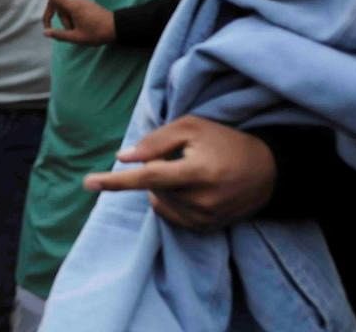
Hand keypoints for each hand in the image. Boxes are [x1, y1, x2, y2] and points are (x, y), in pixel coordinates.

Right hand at [28, 0, 115, 44]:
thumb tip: (46, 32)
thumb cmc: (97, 33)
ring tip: (75, 31)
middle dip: (55, 17)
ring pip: (64, 8)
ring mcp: (80, 1)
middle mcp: (75, 0)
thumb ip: (60, 35)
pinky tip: (79, 27)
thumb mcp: (77, 38)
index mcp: (73, 6)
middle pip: (56, 5)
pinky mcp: (84, 3)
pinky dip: (70, 18)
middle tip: (57, 32)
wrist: (117, 28)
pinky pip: (71, 8)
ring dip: (65, 20)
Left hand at [84, 115, 276, 230]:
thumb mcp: (191, 127)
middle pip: (152, 188)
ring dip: (162, 186)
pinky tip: (190, 188)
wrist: (268, 169)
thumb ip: (155, 142)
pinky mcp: (207, 228)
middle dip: (155, 171)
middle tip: (181, 157)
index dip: (116, 181)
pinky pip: (170, 214)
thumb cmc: (224, 141)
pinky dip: (170, 200)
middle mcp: (202, 200)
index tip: (88, 182)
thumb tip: (123, 158)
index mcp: (198, 172)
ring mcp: (206, 218)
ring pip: (158, 201)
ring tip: (191, 172)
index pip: (148, 177)